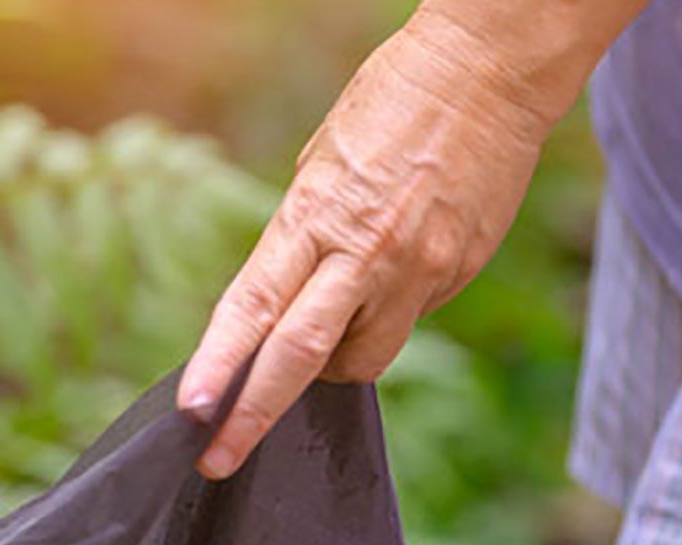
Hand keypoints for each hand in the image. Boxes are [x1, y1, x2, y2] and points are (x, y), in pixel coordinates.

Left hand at [174, 9, 572, 479]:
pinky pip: (409, 320)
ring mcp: (418, 270)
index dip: (219, 364)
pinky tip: (390, 269)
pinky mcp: (458, 274)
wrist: (488, 71)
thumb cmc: (390, 101)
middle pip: (300, 357)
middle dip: (254, 416)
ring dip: (329, 368)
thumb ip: (304, 236)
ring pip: (363, 359)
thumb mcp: (320, 162)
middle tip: (219, 459)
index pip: (254, 307)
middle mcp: (366, 253)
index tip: (193, 410)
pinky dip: (384, 316)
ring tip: (322, 331)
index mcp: (315, 217)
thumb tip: (293, 295)